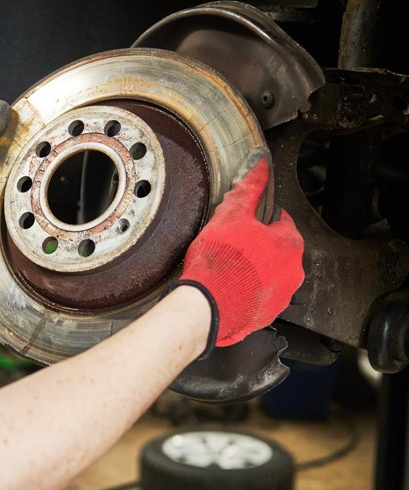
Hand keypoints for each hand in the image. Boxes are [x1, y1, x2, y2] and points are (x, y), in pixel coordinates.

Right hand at [179, 148, 304, 349]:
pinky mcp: (266, 314)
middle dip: (255, 245)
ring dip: (252, 269)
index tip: (239, 224)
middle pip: (275, 248)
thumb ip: (249, 189)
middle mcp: (293, 270)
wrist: (205, 307)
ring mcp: (281, 295)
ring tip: (227, 268)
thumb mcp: (230, 215)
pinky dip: (246, 290)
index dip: (256, 219)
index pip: (279, 220)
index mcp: (290, 243)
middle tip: (229, 246)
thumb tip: (261, 166)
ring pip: (268, 273)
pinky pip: (258, 295)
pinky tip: (227, 286)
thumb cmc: (218, 263)